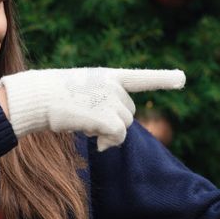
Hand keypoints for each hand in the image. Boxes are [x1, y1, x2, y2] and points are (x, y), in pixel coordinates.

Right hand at [0, 67, 184, 150]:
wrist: (37, 97)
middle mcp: (114, 86)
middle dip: (114, 121)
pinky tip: (94, 141)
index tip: (182, 79)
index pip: (140, 77)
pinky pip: (118, 136)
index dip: (163, 79)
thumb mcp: (80, 91)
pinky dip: (108, 143)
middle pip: (129, 113)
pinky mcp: (107, 116)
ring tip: (86, 126)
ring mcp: (111, 100)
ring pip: (124, 126)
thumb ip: (102, 102)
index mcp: (108, 76)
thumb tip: (111, 137)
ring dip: (108, 133)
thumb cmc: (52, 95)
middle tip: (90, 121)